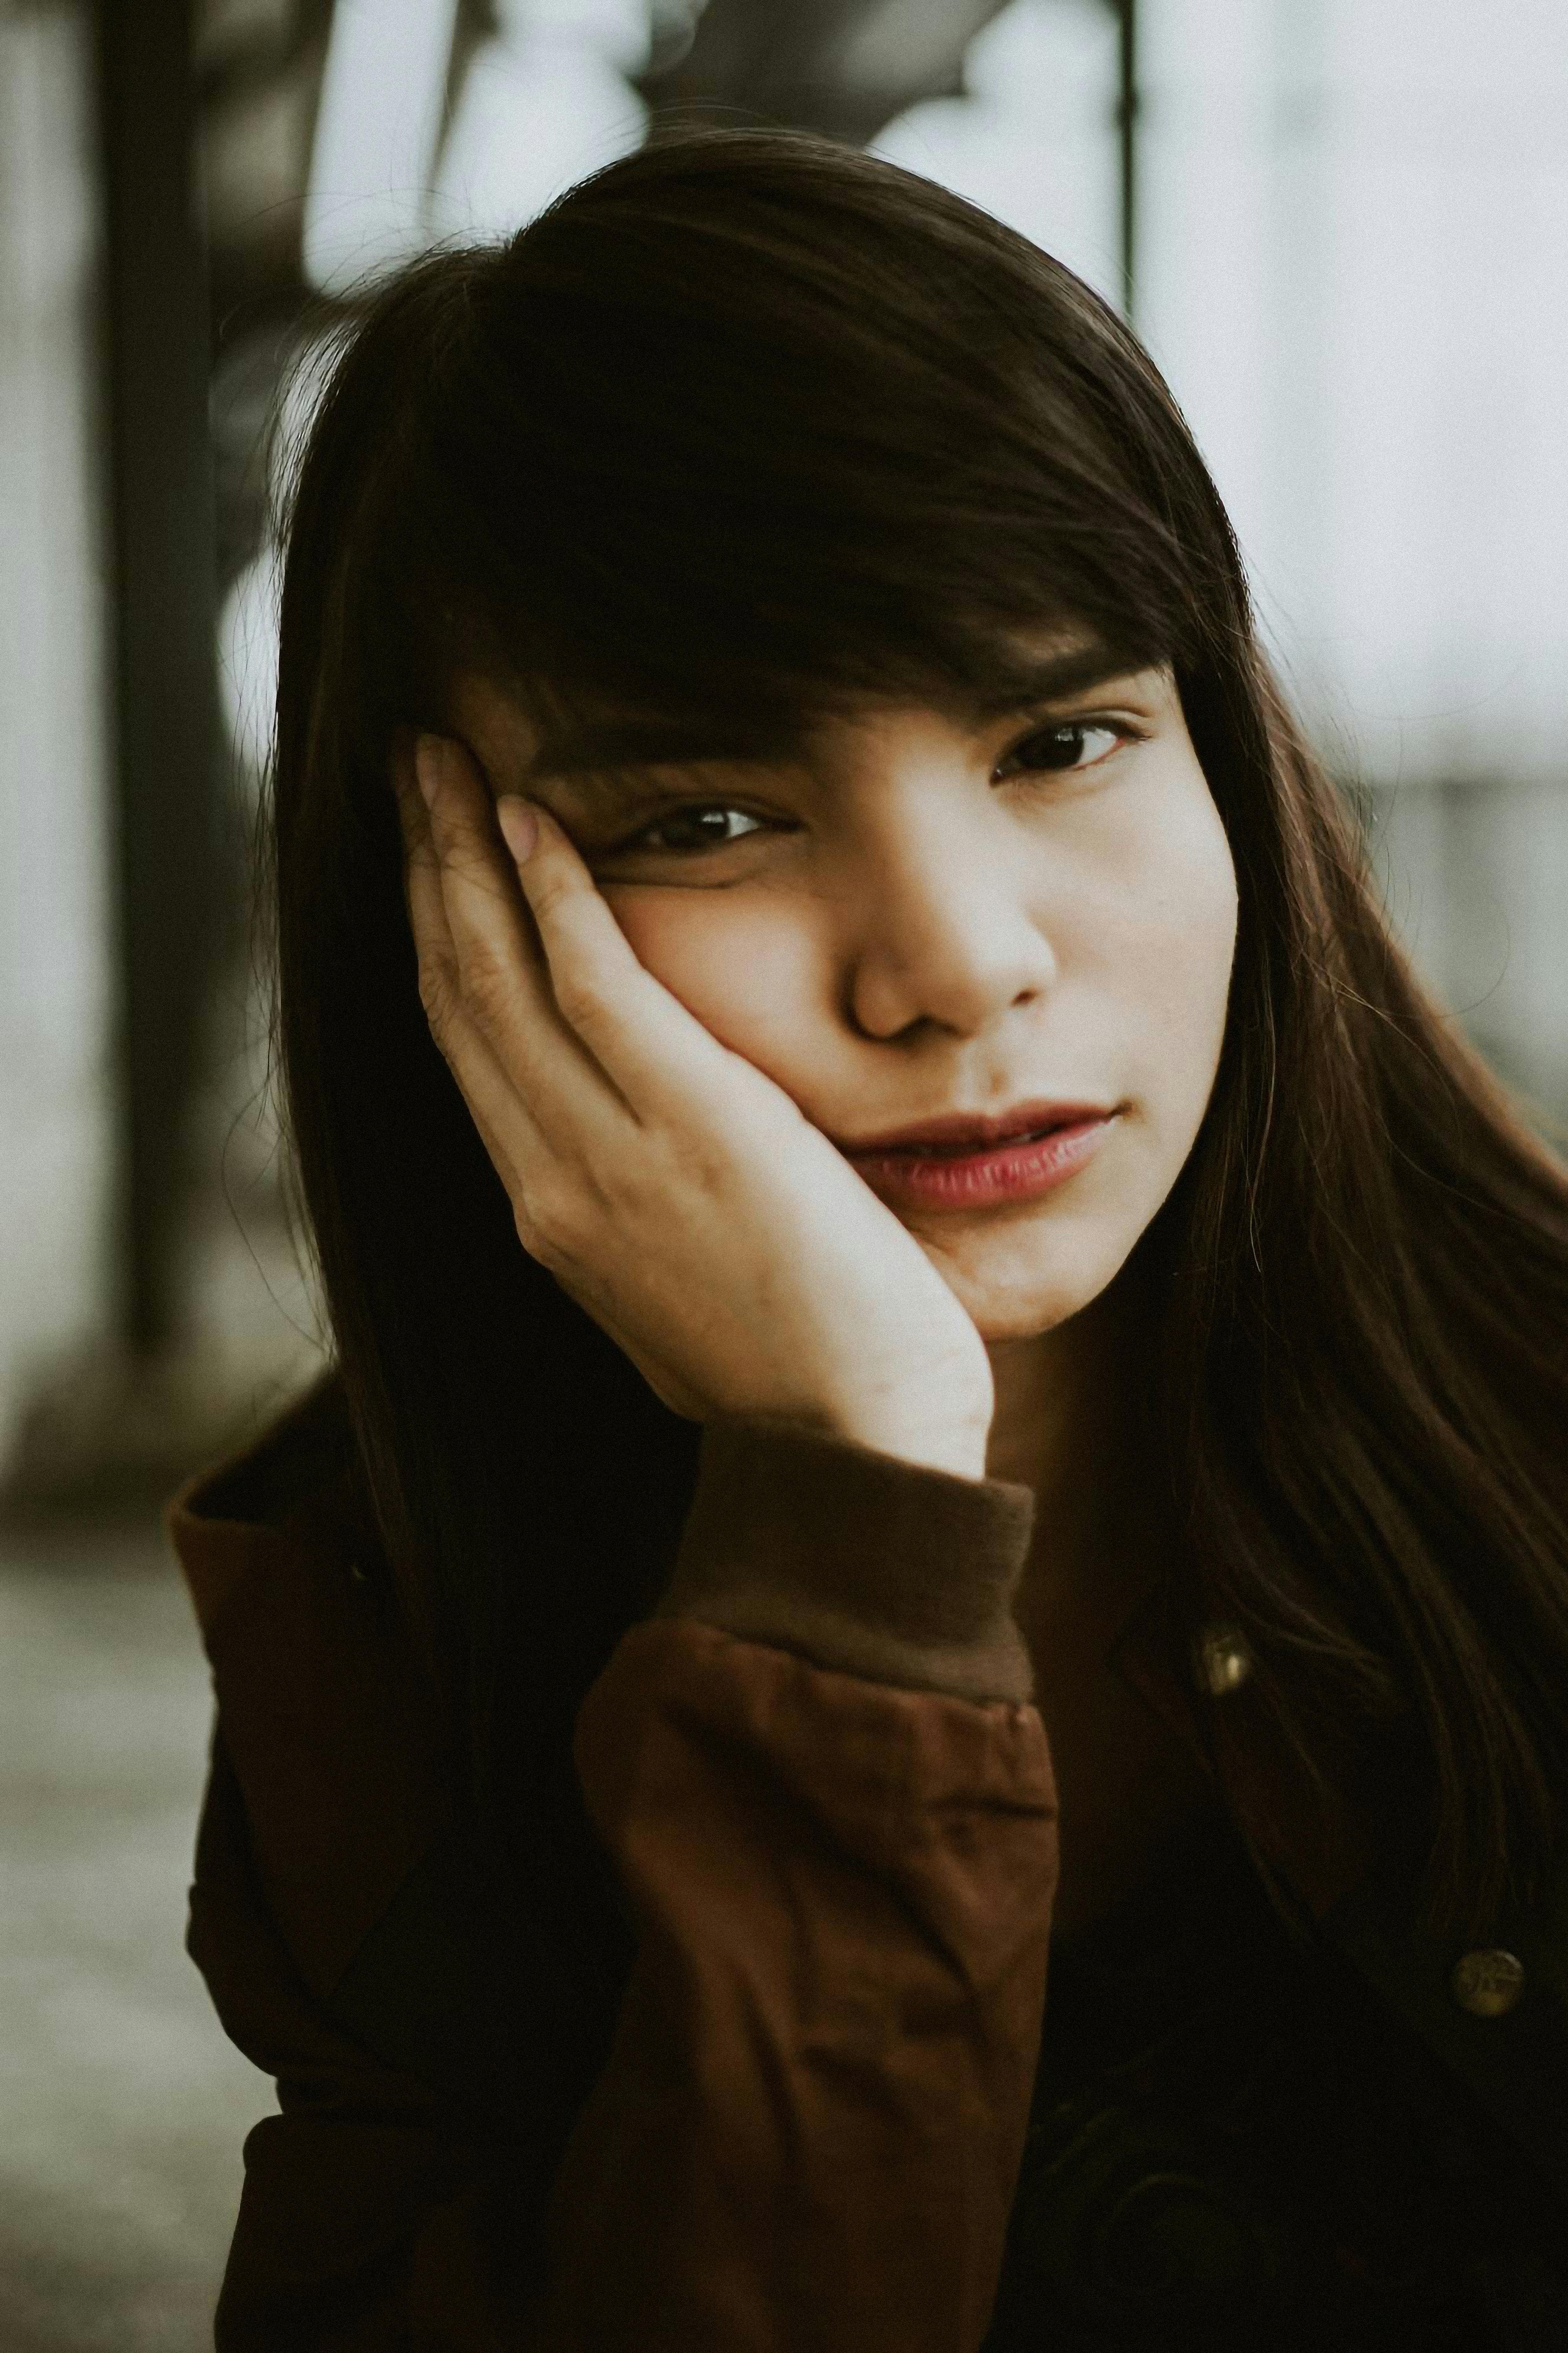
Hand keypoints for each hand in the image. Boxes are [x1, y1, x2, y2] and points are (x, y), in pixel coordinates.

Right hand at [393, 731, 994, 1478]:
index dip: (439, 938)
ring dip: (465, 855)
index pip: (471, 1051)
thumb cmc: (806, 1370)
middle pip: (457, 996)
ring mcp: (607, 1160)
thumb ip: (649, 1200)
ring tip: (445, 763)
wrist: (860, 1454)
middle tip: (416, 768)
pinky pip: (596, 986)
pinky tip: (533, 820)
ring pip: (497, 977)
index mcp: (555, 1217)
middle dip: (427, 871)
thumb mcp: (690, 1279)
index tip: (432, 852)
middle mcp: (550, 1184)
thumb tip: (658, 1136)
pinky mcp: (692, 1129)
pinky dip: (553, 896)